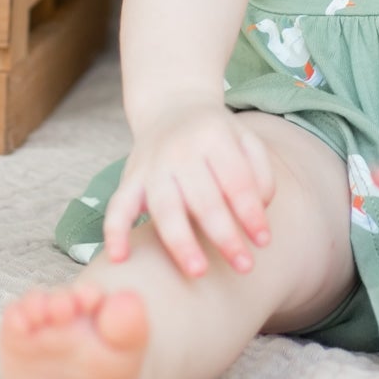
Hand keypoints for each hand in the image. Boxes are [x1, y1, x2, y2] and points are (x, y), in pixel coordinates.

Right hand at [106, 99, 278, 278]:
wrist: (171, 106)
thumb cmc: (216, 135)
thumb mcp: (245, 140)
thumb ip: (260, 174)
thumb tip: (258, 214)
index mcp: (213, 136)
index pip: (236, 181)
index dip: (251, 213)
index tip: (264, 241)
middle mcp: (180, 150)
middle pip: (204, 199)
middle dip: (225, 236)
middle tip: (244, 266)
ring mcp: (152, 165)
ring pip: (164, 208)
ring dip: (181, 242)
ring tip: (198, 272)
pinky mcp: (131, 178)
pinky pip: (118, 206)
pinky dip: (114, 231)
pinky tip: (118, 258)